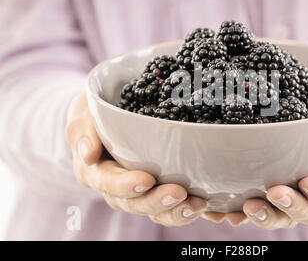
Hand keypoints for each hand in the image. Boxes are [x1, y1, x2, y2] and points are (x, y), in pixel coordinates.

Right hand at [65, 93, 206, 226]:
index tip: (146, 179)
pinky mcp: (159, 191)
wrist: (110, 117)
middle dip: (156, 201)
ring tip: (197, 204)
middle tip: (178, 193)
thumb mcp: (84, 113)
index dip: (126, 185)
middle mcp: (116, 188)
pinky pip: (173, 208)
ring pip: (155, 211)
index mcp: (94, 171)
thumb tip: (88, 153)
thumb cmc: (95, 114)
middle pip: (134, 203)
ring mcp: (139, 192)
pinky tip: (209, 208)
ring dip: (177, 211)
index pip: (108, 182)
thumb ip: (82, 129)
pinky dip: (190, 209)